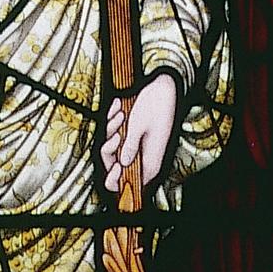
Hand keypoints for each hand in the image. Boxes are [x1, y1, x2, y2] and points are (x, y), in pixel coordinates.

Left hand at [102, 71, 178, 195]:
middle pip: (114, 166)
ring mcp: (136, 146)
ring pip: (112, 149)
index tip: (115, 167)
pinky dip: (114, 123)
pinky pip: (115, 135)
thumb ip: (130, 147)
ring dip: (111, 131)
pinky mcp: (132, 136)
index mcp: (149, 162)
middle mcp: (143, 158)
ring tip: (121, 116)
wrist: (163, 86)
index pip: (129, 185)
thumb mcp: (138, 126)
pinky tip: (119, 109)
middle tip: (117, 135)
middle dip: (110, 150)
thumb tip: (122, 164)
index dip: (117, 180)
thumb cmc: (154, 105)